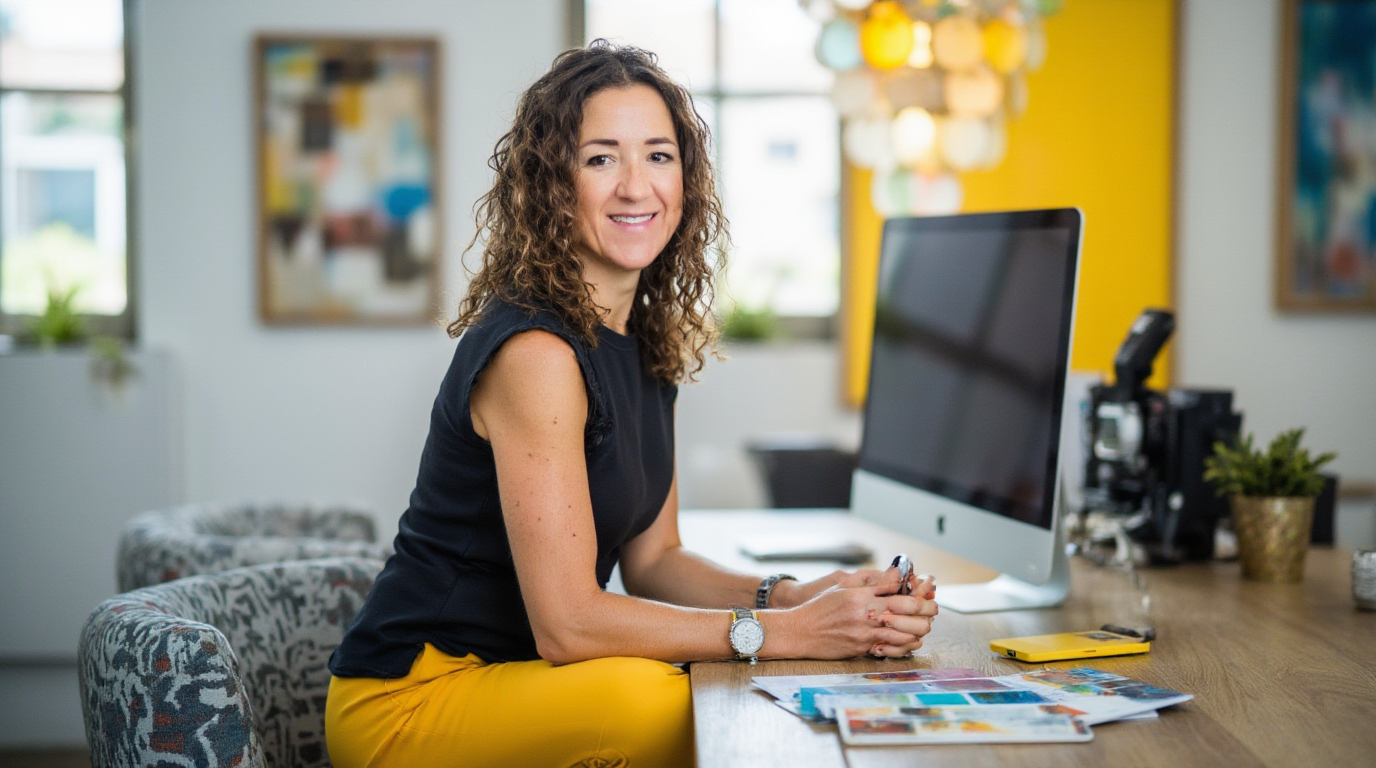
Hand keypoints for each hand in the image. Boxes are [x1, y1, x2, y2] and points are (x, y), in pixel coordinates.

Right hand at [768, 569, 938, 659]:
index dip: (922, 597)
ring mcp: (866, 635)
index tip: (929, 594)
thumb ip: (874, 583)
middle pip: (910, 617)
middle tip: (932, 611)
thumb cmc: (820, 606)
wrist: (800, 631)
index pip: (903, 598)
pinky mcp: (862, 649)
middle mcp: (867, 616)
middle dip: (927, 614)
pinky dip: (905, 646)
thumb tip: (898, 576)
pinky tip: (909, 641)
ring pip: (905, 636)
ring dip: (919, 631)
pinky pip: (892, 649)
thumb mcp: (845, 587)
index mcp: (863, 597)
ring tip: (923, 626)